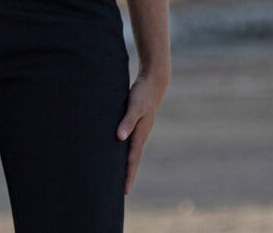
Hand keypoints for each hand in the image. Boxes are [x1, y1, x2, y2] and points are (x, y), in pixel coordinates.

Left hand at [116, 73, 167, 195]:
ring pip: (131, 150)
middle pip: (132, 159)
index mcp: (140, 134)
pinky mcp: (137, 121)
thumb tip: (120, 138)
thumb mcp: (134, 106)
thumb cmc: (142, 93)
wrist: (154, 81)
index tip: (124, 191)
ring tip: (118, 174)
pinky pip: (130, 140)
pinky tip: (119, 149)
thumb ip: (127, 121)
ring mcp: (140, 128)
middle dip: (127, 174)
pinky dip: (124, 149)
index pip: (132, 159)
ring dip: (125, 163)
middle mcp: (141, 134)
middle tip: (120, 191)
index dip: (128, 175)